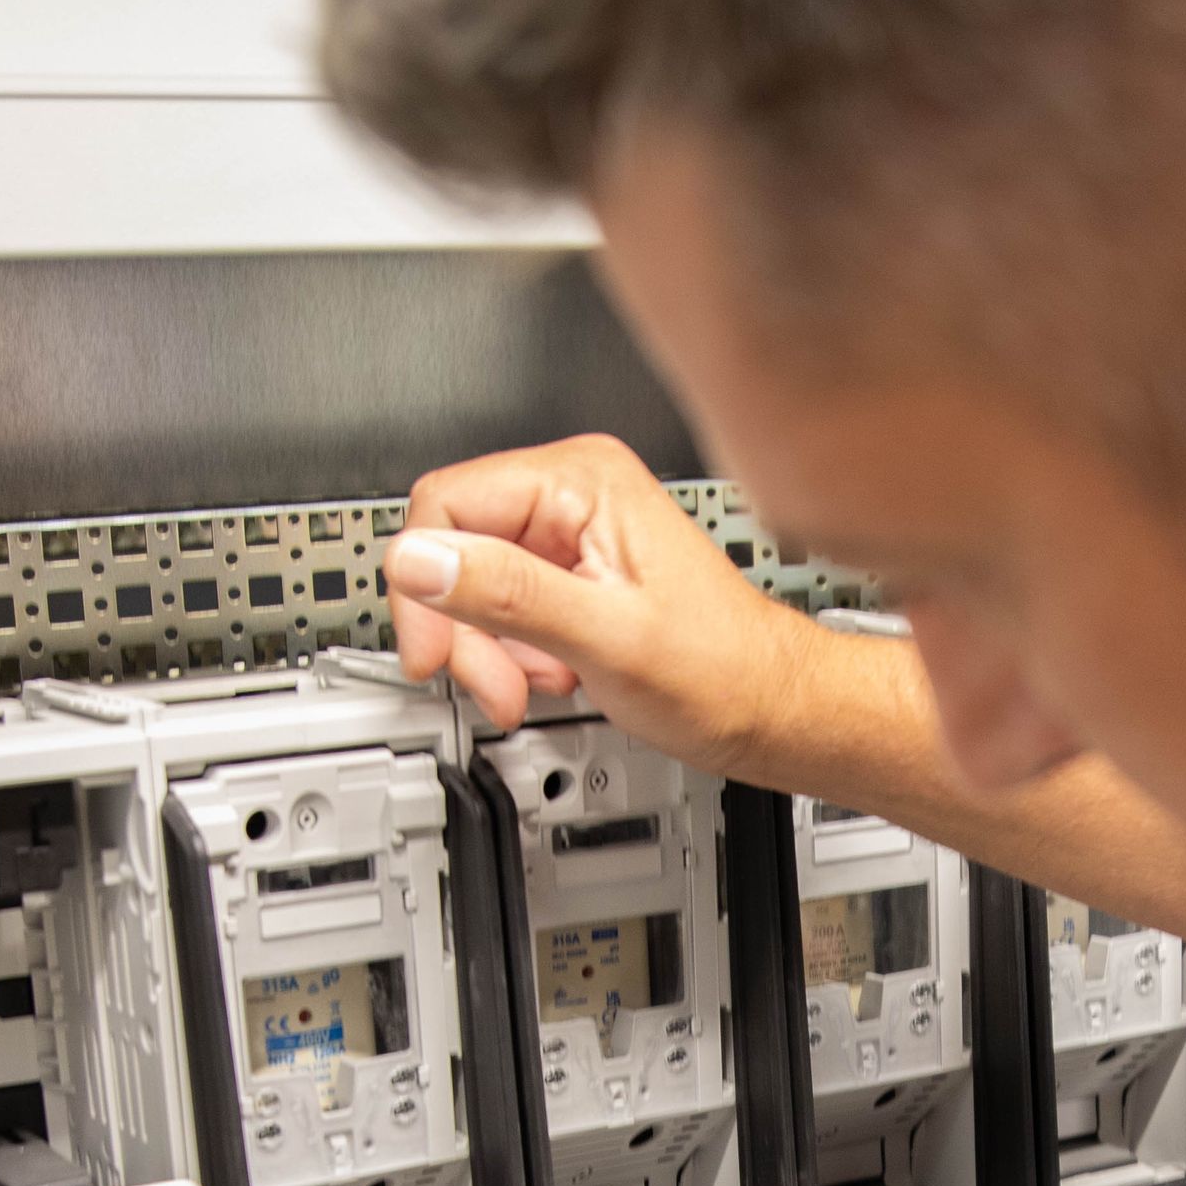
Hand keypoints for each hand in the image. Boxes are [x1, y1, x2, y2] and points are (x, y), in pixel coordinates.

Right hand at [384, 434, 826, 769]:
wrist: (767, 706)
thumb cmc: (720, 670)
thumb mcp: (605, 635)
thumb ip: (508, 593)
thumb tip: (418, 559)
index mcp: (582, 479)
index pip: (444, 504)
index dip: (426, 584)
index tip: (437, 650)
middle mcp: (573, 491)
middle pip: (454, 548)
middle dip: (465, 629)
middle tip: (497, 685)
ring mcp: (571, 531)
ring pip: (473, 584)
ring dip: (492, 649)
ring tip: (541, 682)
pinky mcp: (571, 571)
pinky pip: (505, 606)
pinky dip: (515, 653)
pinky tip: (556, 672)